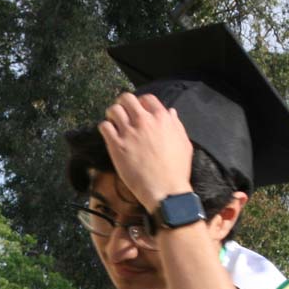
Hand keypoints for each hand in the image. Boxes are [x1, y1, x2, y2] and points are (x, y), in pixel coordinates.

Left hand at [98, 92, 193, 209]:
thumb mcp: (184, 143)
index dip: (141, 103)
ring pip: (113, 110)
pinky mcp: (116, 145)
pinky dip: (105, 128)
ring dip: (112, 114)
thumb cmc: (177, 170)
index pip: (147, 98)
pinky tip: (109, 134)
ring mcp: (129, 132)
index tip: (138, 110)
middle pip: (127, 99)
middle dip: (123, 103)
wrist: (165, 190)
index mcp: (162, 118)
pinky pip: (104, 127)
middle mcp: (144, 121)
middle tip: (122, 112)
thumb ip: (176, 125)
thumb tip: (171, 112)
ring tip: (114, 122)